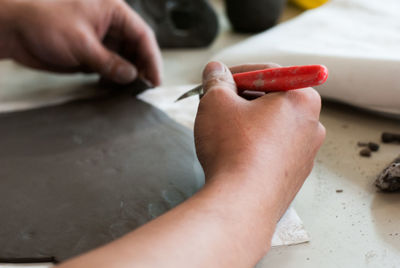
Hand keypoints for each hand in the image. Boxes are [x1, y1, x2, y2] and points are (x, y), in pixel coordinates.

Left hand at [1, 0, 161, 84]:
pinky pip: (108, 68)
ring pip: (123, 60)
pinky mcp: (88, 54)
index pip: (142, 35)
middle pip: (136, 48)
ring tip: (130, 91)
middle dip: (141, 68)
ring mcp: (99, 40)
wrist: (12, 30)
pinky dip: (112, 79)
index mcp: (112, 11)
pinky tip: (113, 88)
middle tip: (145, 88)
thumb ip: (110, 62)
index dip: (152, 58)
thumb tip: (130, 75)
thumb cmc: (41, 20)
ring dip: (127, 75)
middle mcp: (108, 25)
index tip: (155, 79)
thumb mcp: (82, 43)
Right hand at [194, 61, 324, 218]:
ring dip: (248, 122)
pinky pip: (273, 149)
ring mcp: (306, 153)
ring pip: (273, 126)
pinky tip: (234, 153)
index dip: (237, 73)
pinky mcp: (294, 175)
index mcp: (301, 98)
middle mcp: (312, 125)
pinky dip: (255, 144)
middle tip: (217, 104)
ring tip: (222, 130)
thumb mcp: (216, 102)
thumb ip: (217, 80)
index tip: (218, 80)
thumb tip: (215, 70)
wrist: (242, 203)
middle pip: (273, 99)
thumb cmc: (233, 147)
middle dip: (242, 98)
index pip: (268, 73)